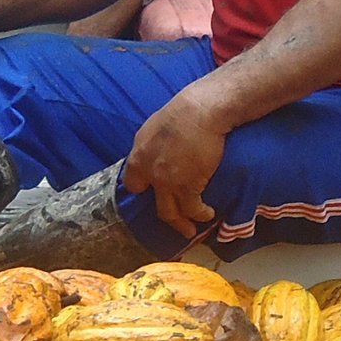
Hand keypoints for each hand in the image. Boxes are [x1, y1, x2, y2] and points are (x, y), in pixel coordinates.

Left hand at [124, 88, 226, 239]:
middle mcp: (149, 173)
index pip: (132, 183)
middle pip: (153, 203)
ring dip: (182, 224)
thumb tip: (158, 153)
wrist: (202, 111)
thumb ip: (152, 146)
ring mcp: (167, 182)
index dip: (145, 188)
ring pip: (171, 213)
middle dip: (166, 215)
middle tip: (175, 222)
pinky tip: (208, 215)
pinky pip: (192, 209)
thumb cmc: (183, 111)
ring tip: (191, 229)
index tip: (154, 191)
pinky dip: (200, 214)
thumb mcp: (155, 127)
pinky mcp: (188, 187)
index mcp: (138, 156)